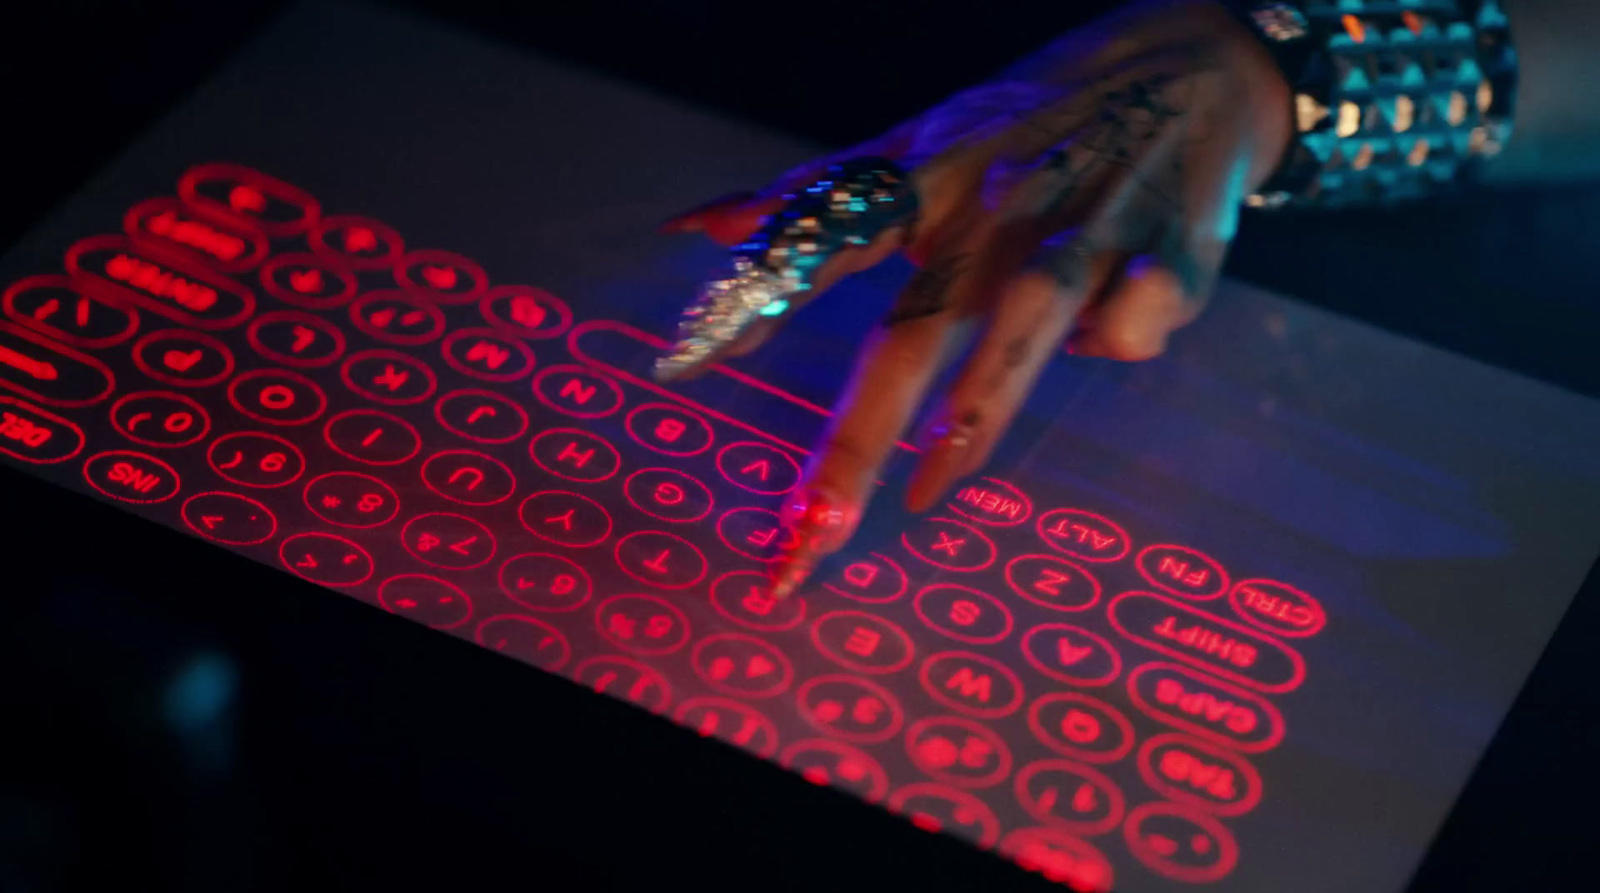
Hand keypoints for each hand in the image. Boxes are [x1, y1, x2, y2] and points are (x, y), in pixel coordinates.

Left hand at [662, 0, 1291, 596]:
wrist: (1186, 57)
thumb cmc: (1026, 120)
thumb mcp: (918, 141)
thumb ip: (811, 196)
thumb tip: (692, 228)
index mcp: (928, 178)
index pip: (825, 241)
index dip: (755, 301)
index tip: (681, 368)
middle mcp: (995, 206)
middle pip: (914, 328)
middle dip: (859, 436)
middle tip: (812, 527)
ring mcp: (1083, 223)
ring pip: (1027, 321)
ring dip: (978, 409)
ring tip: (926, 491)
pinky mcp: (1169, 248)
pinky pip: (1131, 318)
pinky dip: (1116, 341)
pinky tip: (1102, 343)